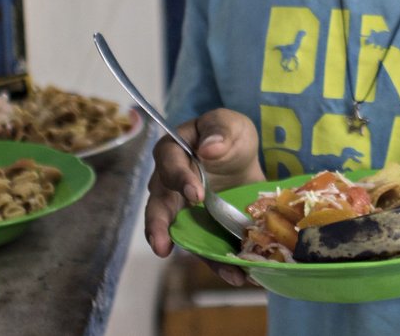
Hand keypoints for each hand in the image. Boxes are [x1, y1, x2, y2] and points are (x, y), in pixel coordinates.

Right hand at [144, 108, 263, 285]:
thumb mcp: (229, 124)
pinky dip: (221, 262)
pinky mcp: (201, 229)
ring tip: (227, 273)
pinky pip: (205, 247)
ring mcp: (183, 212)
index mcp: (172, 153)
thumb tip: (209, 150)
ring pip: (183, 236)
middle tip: (162, 247)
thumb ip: (219, 131)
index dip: (181, 180)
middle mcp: (169, 186)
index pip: (169, 165)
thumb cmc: (227, 135)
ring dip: (201, 255)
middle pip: (158, 208)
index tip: (196, 195)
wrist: (241, 158)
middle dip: (159, 228)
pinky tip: (239, 274)